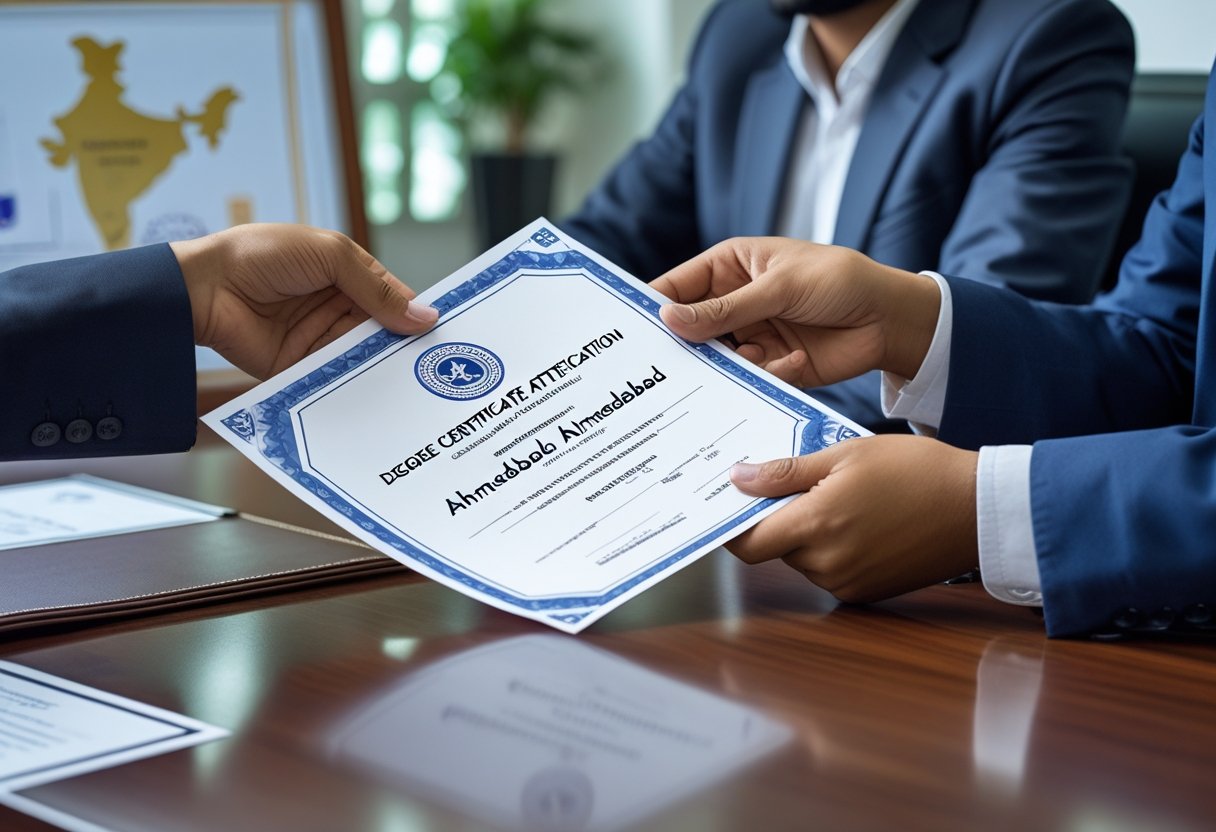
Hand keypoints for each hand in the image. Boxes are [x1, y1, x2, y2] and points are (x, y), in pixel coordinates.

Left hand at [171, 224, 437, 378]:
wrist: (204, 288)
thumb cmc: (262, 256)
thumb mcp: (329, 255)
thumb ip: (376, 287)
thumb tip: (424, 316)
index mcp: (349, 277)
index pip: (395, 300)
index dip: (418, 315)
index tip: (446, 334)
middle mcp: (340, 311)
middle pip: (385, 334)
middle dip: (407, 348)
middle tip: (441, 367)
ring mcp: (322, 342)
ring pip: (365, 359)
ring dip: (385, 369)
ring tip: (418, 385)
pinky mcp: (303, 370)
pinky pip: (337, 381)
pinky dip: (356, 387)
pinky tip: (380, 397)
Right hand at [651, 237, 939, 384]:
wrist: (890, 319)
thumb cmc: (838, 281)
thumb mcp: (778, 287)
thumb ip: (724, 310)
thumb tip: (668, 318)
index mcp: (730, 268)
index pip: (679, 286)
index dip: (653, 304)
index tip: (627, 329)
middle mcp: (735, 303)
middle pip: (691, 328)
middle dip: (682, 346)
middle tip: (660, 367)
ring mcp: (752, 335)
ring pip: (717, 358)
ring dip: (726, 366)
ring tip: (744, 363)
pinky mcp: (772, 365)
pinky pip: (749, 377)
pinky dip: (766, 373)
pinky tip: (793, 360)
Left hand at [726, 435, 978, 602]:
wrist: (978, 508)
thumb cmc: (916, 471)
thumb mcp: (845, 455)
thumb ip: (786, 472)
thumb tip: (738, 478)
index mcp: (816, 525)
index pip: (748, 544)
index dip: (732, 528)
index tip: (730, 506)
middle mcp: (827, 563)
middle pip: (778, 547)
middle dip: (782, 519)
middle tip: (804, 484)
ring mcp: (848, 583)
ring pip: (804, 559)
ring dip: (810, 534)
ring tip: (844, 499)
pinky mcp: (868, 593)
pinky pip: (831, 571)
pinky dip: (834, 549)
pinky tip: (862, 521)